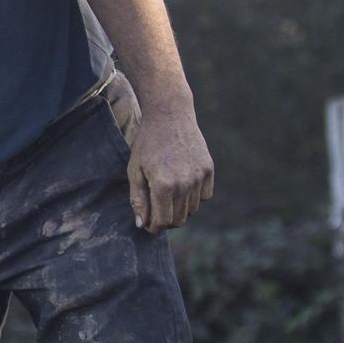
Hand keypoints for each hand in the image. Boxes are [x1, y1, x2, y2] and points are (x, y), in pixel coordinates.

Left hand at [126, 107, 213, 232]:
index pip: (162, 222)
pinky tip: (182, 185)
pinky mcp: (209, 169)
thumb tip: (141, 224)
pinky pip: (204, 196)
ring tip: (166, 195)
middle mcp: (185, 183)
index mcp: (163, 185)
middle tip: (155, 212)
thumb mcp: (134, 171)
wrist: (170, 116)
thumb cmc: (147, 144)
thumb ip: (138, 199)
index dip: (153, 227)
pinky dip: (193, 197)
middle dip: (165, 221)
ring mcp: (199, 176)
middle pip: (179, 220)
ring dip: (179, 209)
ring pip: (192, 210)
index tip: (147, 223)